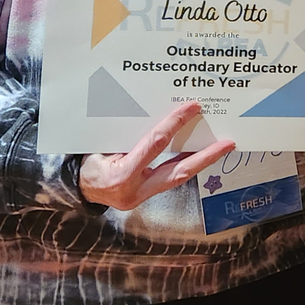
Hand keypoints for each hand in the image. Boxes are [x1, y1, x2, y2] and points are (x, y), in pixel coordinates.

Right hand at [79, 102, 234, 210]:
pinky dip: (185, 166)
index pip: (156, 144)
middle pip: (179, 171)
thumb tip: (153, 112)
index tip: (193, 107)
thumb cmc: (87, 162)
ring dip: (200, 162)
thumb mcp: (101, 146)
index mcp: (123, 173)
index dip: (175, 123)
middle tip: (228, 143)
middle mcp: (137, 189)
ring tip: (221, 147)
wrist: (76, 190)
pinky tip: (198, 155)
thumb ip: (127, 134)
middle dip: (205, 157)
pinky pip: (170, 180)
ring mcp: (143, 196)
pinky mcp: (146, 197)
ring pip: (178, 178)